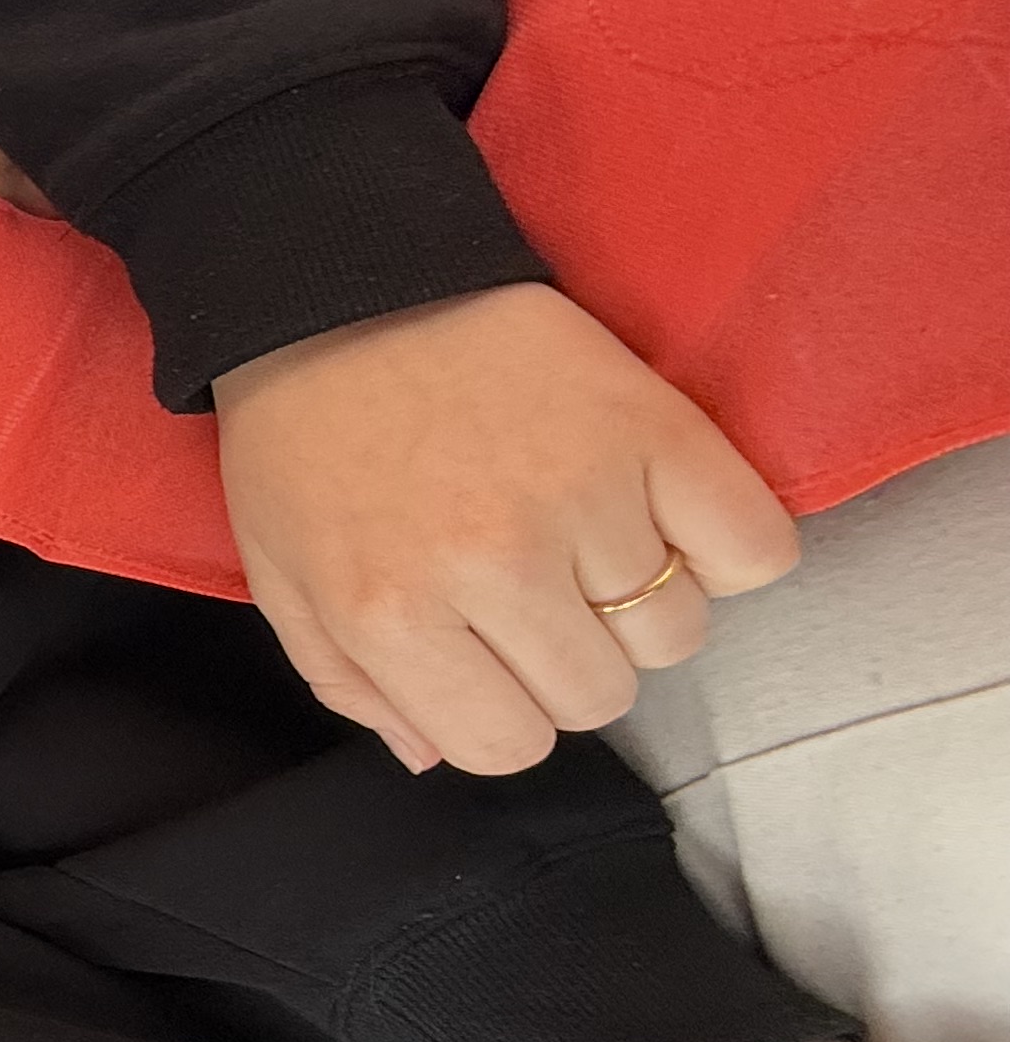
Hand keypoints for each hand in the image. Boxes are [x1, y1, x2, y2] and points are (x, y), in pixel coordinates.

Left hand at [213, 284, 797, 772]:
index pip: (508, 746)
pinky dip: (727, 548)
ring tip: (586, 531)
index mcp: (391, 613)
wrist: (344, 285)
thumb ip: (353, 684)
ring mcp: (583, 495)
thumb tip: (435, 756)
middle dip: (571, 657)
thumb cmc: (306, 438)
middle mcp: (492, 565)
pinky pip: (754, 551)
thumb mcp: (286, 579)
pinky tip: (666, 513)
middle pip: (602, 696)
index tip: (490, 655)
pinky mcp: (657, 427)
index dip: (504, 709)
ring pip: (676, 631)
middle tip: (535, 585)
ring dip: (642, 599)